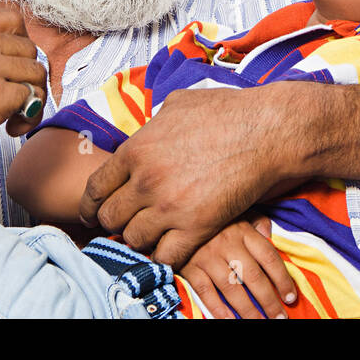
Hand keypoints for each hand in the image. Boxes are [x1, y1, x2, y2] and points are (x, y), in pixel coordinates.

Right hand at [0, 8, 46, 190]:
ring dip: (32, 97)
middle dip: (26, 75)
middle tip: (13, 99)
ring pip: (35, 72)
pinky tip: (10, 128)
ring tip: (12, 115)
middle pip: (28, 48)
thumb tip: (16, 45)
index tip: (10, 68)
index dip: (19, 46)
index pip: (12, 20)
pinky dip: (28, 116)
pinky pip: (33, 98)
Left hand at [78, 85, 289, 265]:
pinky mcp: (196, 226)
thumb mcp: (179, 103)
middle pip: (110, 217)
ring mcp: (169, 206)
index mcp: (137, 149)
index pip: (96, 188)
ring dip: (142, 238)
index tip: (95, 213)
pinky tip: (174, 246)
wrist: (267, 131)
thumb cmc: (229, 111)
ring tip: (153, 234)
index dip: (91, 205)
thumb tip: (147, 129)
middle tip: (126, 223)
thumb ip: (153, 123)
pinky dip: (166, 255)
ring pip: (134, 239)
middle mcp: (146, 180)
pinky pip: (165, 256)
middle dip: (115, 222)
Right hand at [178, 215, 298, 318]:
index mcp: (243, 230)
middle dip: (269, 301)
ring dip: (248, 310)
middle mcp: (227, 244)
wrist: (176, 217)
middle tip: (280, 318)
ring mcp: (207, 257)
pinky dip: (217, 308)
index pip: (269, 258)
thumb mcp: (238, 212)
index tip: (291, 297)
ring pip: (232, 288)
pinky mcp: (189, 267)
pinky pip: (206, 292)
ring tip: (259, 322)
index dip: (282, 279)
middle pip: (254, 277)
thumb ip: (257, 222)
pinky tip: (229, 320)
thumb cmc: (214, 220)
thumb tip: (270, 235)